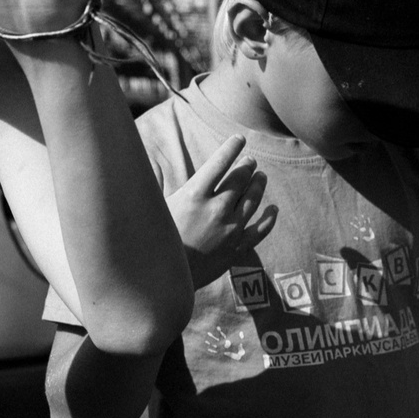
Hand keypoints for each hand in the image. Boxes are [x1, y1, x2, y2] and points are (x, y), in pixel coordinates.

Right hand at [169, 136, 273, 283]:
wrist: (165, 279)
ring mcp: (230, 229)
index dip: (232, 147)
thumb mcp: (156, 208)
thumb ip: (161, 186)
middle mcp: (216, 208)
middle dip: (247, 166)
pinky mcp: (237, 249)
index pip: (219, 163)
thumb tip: (145, 167)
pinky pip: (260, 230)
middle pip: (240, 179)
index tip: (239, 138)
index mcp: (194, 195)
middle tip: (250, 161)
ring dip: (259, 185)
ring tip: (261, 177)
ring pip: (253, 200)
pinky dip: (269, 218)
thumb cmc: (155, 240)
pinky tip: (273, 210)